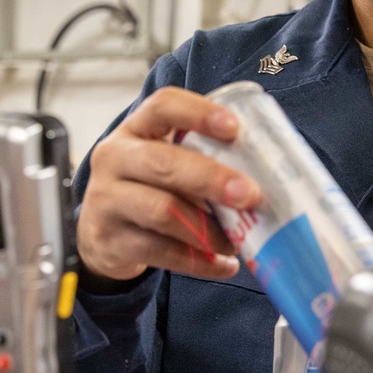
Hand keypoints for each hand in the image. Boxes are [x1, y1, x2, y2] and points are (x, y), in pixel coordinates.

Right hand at [77, 86, 261, 282]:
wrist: (101, 232)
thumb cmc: (148, 187)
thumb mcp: (165, 161)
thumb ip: (202, 158)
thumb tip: (271, 174)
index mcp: (136, 129)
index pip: (162, 107)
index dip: (198, 113)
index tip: (234, 128)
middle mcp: (114, 158)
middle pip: (164, 163)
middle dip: (212, 179)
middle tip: (251, 195)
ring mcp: (107, 200)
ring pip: (163, 211)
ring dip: (209, 229)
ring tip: (237, 241)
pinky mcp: (111, 240)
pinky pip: (162, 252)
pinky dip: (199, 262)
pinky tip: (224, 265)